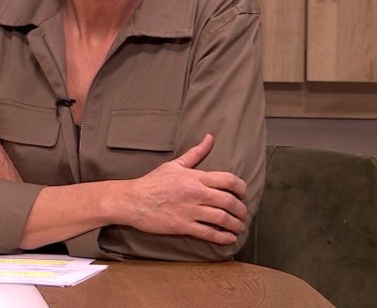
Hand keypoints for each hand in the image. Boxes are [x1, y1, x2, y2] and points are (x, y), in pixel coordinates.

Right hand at [122, 134, 247, 244]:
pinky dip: (223, 237)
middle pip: (229, 201)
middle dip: (241, 209)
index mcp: (194, 177)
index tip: (243, 192)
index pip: (228, 180)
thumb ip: (195, 153)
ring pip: (222, 218)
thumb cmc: (152, 182)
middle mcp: (196, 193)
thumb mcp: (174, 165)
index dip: (241, 187)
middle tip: (243, 213)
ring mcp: (190, 211)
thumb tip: (210, 137)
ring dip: (236, 224)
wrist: (133, 200)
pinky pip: (209, 233)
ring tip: (239, 227)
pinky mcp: (183, 226)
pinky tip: (229, 238)